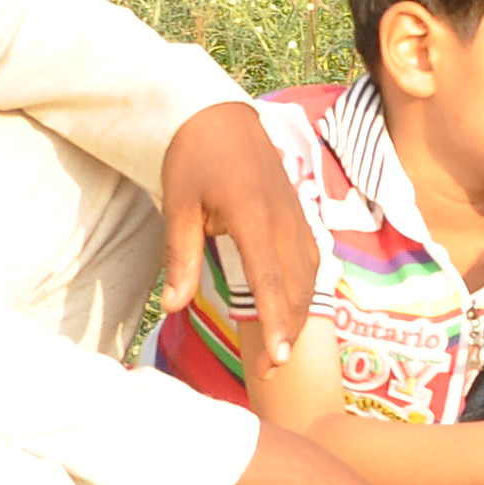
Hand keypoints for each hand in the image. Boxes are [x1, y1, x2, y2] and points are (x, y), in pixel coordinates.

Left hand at [161, 100, 314, 366]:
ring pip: (308, 274)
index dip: (277, 321)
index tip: (278, 356)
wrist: (219, 116)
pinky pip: (310, 257)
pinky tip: (296, 306)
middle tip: (275, 368)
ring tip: (285, 347)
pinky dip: (306, 287)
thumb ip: (179, 256)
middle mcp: (284, 219)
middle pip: (297, 285)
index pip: (271, 280)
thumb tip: (173, 306)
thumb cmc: (194, 157)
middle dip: (290, 329)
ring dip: (300, 312)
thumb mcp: (179, 204)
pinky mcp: (297, 213)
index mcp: (254, 217)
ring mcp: (295, 215)